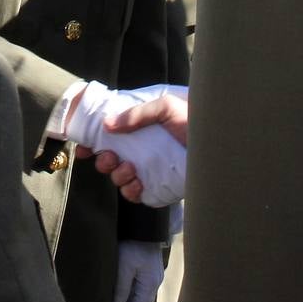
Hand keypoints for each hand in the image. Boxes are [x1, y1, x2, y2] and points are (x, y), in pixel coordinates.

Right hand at [66, 82, 187, 205]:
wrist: (220, 145)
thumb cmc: (195, 121)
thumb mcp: (166, 108)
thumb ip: (137, 115)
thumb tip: (107, 124)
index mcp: (141, 129)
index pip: (110, 136)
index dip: (92, 142)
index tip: (82, 147)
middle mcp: (142, 149)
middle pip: (110, 158)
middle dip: (103, 160)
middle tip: (109, 158)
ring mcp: (150, 169)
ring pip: (120, 178)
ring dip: (117, 175)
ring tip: (128, 169)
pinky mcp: (158, 187)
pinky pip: (135, 194)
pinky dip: (131, 190)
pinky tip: (137, 183)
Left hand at [111, 240, 163, 301]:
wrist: (144, 222)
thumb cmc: (133, 243)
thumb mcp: (123, 266)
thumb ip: (121, 289)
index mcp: (149, 284)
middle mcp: (155, 282)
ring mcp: (154, 275)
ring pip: (142, 300)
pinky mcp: (151, 269)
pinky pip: (142, 291)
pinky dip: (134, 300)